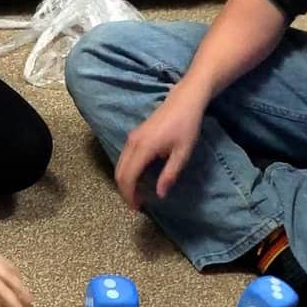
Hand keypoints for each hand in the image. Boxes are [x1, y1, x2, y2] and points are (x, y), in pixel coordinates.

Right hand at [114, 83, 206, 209]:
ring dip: (125, 181)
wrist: (184, 100)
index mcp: (144, 148)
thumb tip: (159, 194)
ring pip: (119, 165)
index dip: (129, 194)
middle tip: (136, 203)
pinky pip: (124, 158)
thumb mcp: (183, 152)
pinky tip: (139, 177)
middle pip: (119, 173)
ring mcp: (131, 138)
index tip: (137, 207)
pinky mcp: (134, 136)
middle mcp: (132, 143)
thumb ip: (170, 174)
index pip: (128, 177)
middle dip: (125, 191)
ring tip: (137, 193)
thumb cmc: (187, 125)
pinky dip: (127, 171)